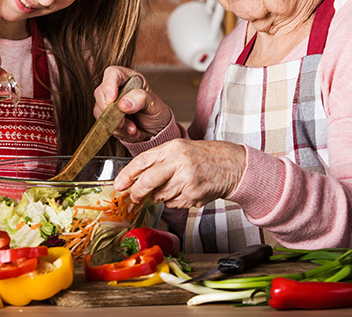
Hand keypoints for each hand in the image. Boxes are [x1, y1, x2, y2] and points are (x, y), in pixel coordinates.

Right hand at [93, 67, 173, 142]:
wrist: (156, 132)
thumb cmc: (156, 113)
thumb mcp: (155, 104)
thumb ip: (141, 99)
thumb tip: (123, 103)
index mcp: (129, 78)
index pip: (113, 74)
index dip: (109, 86)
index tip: (111, 100)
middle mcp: (116, 88)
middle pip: (101, 92)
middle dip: (110, 110)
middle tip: (123, 120)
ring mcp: (109, 103)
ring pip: (99, 110)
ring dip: (115, 123)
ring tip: (132, 128)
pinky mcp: (106, 117)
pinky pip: (103, 124)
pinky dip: (116, 130)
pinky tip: (129, 131)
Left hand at [113, 139, 245, 208]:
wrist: (232, 165)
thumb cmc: (204, 156)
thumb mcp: (180, 149)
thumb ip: (158, 160)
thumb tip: (136, 178)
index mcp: (173, 148)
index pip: (143, 161)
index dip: (127, 174)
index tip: (119, 184)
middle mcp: (179, 162)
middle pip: (148, 182)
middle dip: (137, 192)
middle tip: (134, 197)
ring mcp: (187, 180)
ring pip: (160, 196)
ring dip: (159, 197)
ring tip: (172, 187)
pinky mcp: (194, 195)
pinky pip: (173, 204)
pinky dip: (174, 201)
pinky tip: (185, 192)